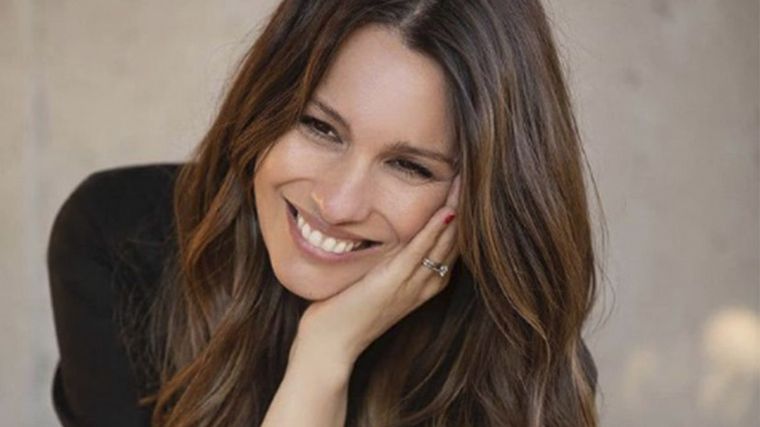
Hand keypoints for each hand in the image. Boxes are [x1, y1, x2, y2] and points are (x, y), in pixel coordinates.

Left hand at [289, 174, 461, 372]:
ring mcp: (411, 286)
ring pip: (444, 245)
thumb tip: (387, 231)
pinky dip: (433, 231)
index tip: (463, 188)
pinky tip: (445, 211)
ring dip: (456, 212)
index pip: (450, 246)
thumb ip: (387, 259)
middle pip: (454, 242)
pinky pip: (419, 252)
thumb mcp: (374, 280)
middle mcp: (425, 285)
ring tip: (464, 183)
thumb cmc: (346, 312)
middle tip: (471, 176)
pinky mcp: (392, 283)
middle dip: (465, 209)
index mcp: (424, 285)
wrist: (330, 346)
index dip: (459, 217)